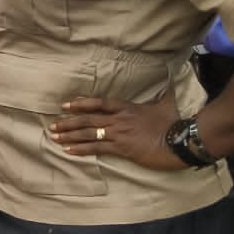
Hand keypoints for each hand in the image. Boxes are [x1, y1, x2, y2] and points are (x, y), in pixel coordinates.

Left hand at [50, 94, 185, 170]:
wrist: (181, 140)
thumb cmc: (174, 123)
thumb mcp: (167, 104)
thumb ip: (164, 93)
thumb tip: (170, 83)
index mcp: (126, 108)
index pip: (99, 103)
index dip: (81, 104)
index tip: (65, 105)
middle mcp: (118, 119)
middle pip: (88, 119)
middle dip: (68, 122)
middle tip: (52, 125)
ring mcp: (118, 134)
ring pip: (88, 133)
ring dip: (69, 135)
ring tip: (54, 137)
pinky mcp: (122, 148)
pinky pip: (97, 148)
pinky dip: (81, 149)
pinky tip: (68, 150)